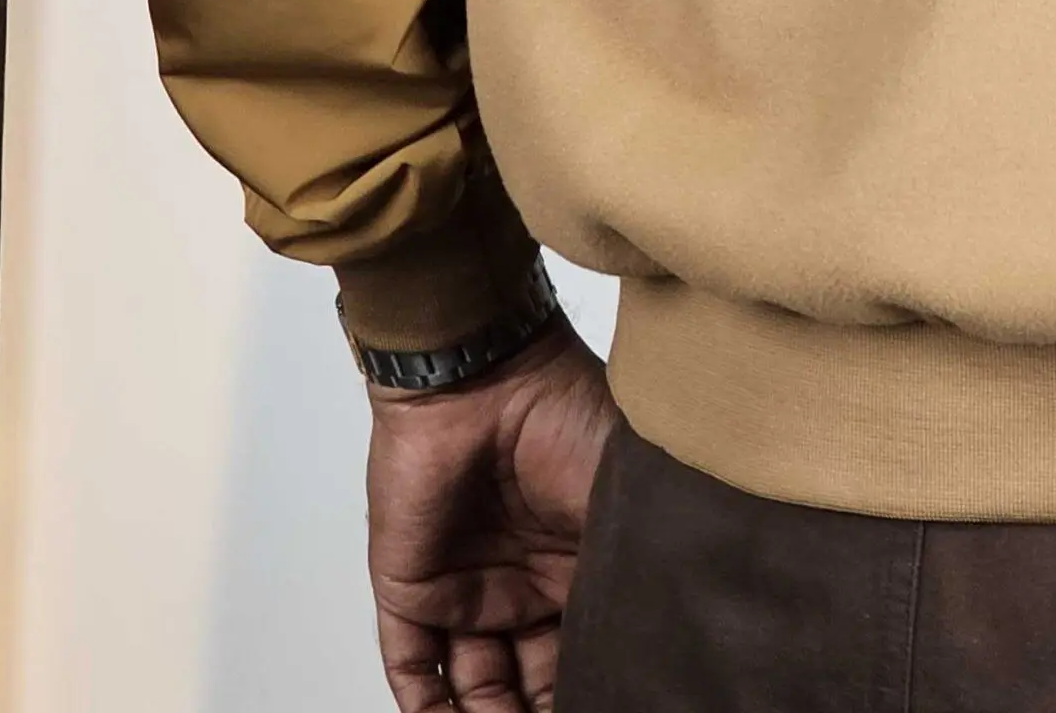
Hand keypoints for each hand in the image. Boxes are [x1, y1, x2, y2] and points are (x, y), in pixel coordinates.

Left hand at [365, 319, 619, 712]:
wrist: (486, 376)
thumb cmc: (565, 416)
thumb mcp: (617, 504)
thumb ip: (622, 576)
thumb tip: (644, 648)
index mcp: (577, 564)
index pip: (582, 648)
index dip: (592, 679)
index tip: (616, 696)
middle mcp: (522, 585)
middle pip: (530, 681)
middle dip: (538, 710)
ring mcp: (465, 589)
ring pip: (473, 686)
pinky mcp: (412, 589)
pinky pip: (412, 668)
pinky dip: (428, 710)